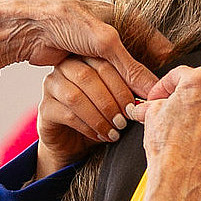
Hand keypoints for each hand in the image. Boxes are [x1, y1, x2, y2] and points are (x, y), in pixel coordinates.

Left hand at [0, 0, 169, 94]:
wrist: (27, 26)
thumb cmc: (66, 21)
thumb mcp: (105, 42)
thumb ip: (130, 66)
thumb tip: (152, 90)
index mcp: (128, 21)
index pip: (157, 49)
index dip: (160, 71)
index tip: (161, 94)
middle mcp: (117, 36)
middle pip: (138, 68)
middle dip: (138, 88)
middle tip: (141, 109)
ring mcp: (99, 51)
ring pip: (119, 78)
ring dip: (121, 95)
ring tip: (125, 115)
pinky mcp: (84, 64)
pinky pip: (101, 83)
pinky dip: (104, 95)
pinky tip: (110, 109)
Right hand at [36, 56, 135, 178]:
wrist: (75, 143)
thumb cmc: (100, 116)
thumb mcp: (118, 99)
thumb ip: (132, 87)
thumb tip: (155, 86)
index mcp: (84, 57)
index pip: (104, 63)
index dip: (123, 83)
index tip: (138, 104)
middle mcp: (64, 68)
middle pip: (88, 76)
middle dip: (112, 100)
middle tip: (127, 118)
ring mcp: (51, 86)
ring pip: (76, 96)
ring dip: (100, 115)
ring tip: (116, 130)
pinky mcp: (45, 108)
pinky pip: (66, 114)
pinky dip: (89, 126)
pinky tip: (102, 135)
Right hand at [132, 66, 200, 196]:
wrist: (181, 177)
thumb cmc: (168, 148)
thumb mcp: (152, 115)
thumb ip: (155, 103)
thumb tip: (150, 107)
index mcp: (200, 81)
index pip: (180, 73)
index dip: (163, 85)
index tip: (157, 97)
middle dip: (191, 88)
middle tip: (175, 102)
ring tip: (189, 118)